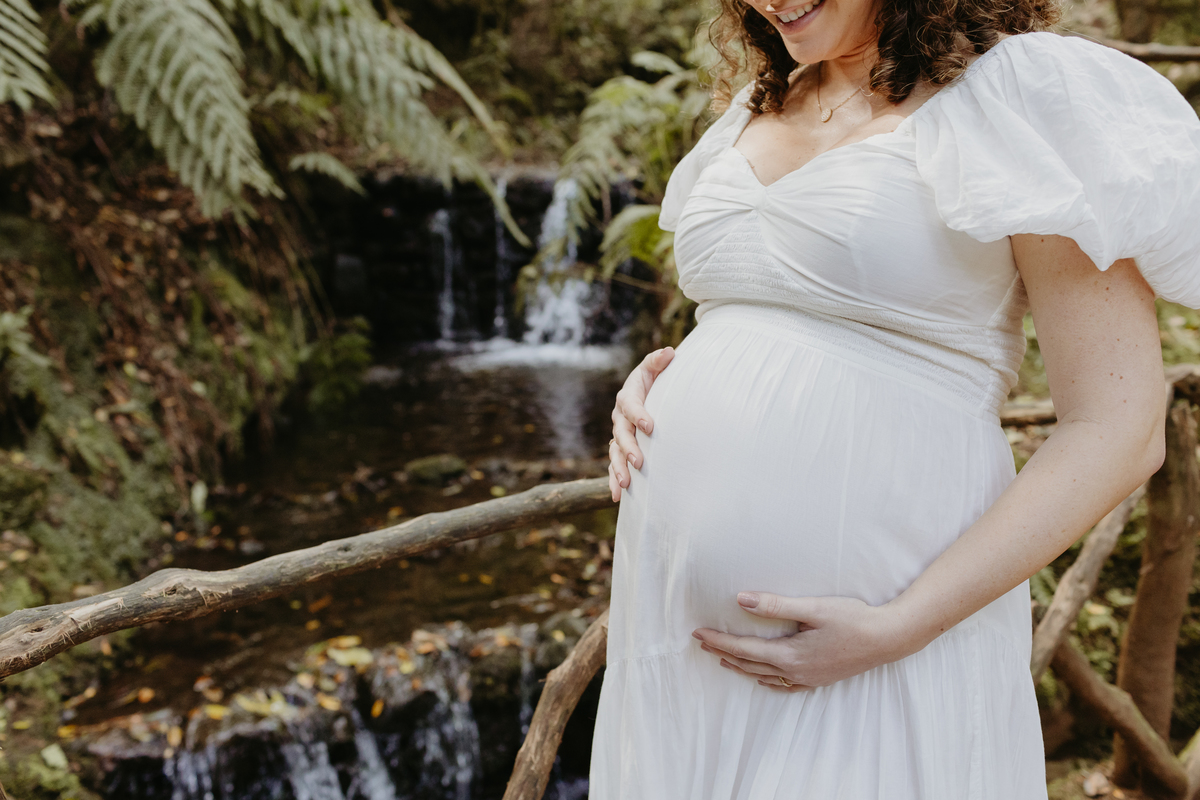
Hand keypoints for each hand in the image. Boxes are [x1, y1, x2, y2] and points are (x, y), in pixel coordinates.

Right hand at [608, 346, 674, 501]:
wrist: (647, 392)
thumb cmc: (654, 380)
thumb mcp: (655, 368)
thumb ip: (659, 361)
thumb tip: (669, 352)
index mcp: (628, 396)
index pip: (631, 406)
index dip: (639, 415)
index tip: (650, 426)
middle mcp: (620, 417)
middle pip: (621, 434)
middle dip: (629, 448)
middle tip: (640, 462)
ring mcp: (619, 434)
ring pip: (615, 453)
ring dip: (619, 469)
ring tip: (626, 484)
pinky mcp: (621, 449)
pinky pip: (614, 465)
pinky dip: (614, 480)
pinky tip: (618, 496)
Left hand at [691, 592, 912, 690]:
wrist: (888, 638)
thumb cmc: (853, 619)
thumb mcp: (813, 608)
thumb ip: (775, 605)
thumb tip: (741, 599)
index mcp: (790, 655)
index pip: (744, 650)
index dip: (719, 641)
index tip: (698, 633)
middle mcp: (795, 672)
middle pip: (749, 664)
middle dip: (723, 653)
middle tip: (702, 642)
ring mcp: (808, 679)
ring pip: (764, 676)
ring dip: (741, 667)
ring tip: (723, 659)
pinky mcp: (820, 679)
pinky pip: (785, 685)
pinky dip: (767, 680)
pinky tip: (763, 677)